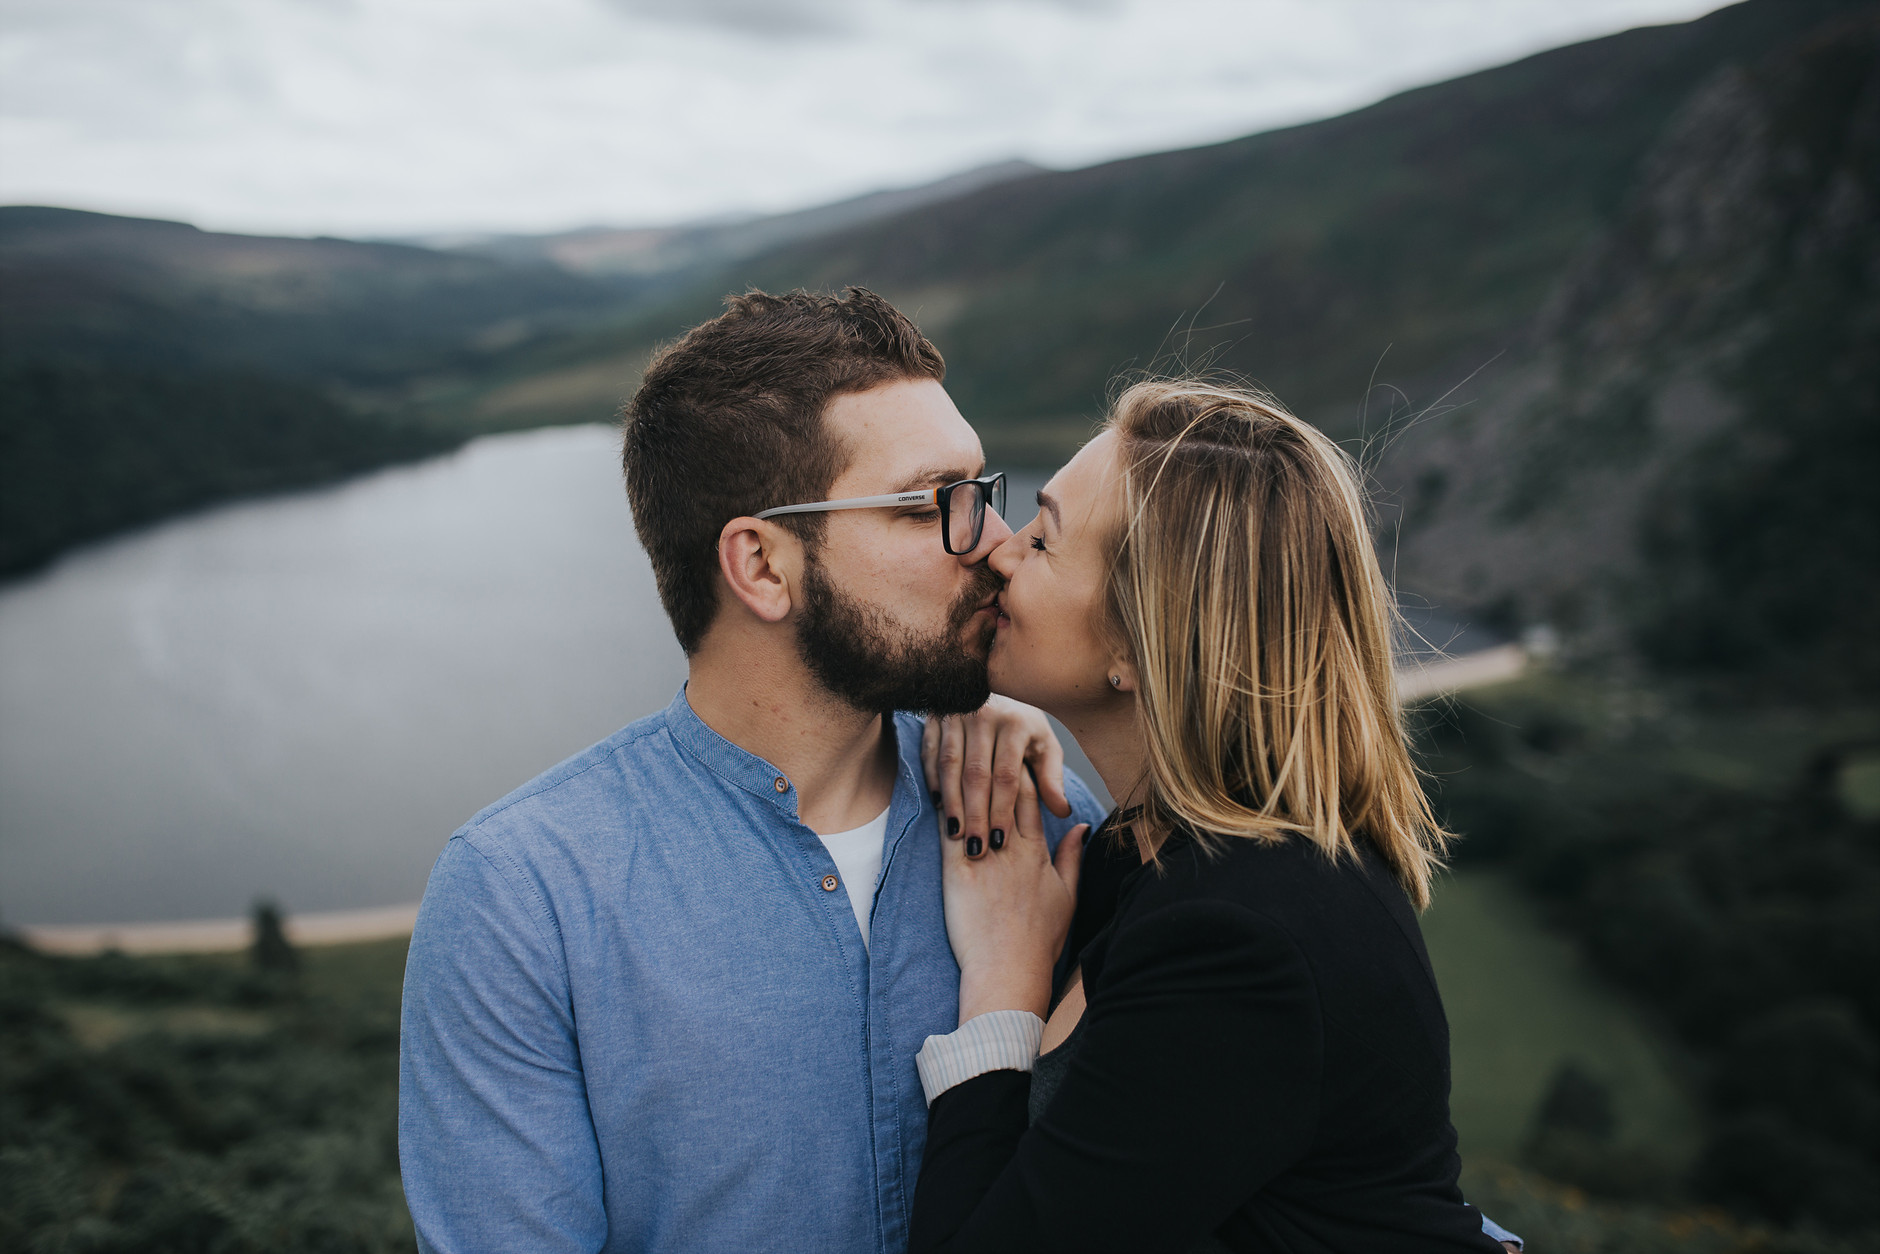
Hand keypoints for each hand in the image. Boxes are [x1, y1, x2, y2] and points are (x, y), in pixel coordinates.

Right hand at [922, 695, 1070, 856]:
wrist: (993, 685)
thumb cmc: (1023, 726)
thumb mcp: (1044, 746)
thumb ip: (1052, 779)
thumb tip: (1063, 812)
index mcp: (1016, 723)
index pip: (1007, 775)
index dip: (1003, 810)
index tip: (1001, 841)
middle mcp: (985, 714)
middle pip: (977, 773)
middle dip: (976, 814)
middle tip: (976, 847)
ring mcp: (957, 713)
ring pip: (951, 765)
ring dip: (952, 802)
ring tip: (955, 834)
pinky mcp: (936, 715)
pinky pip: (930, 752)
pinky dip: (933, 779)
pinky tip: (938, 805)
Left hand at [942, 767, 1087, 1024]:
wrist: (1008, 971)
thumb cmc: (1038, 940)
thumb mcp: (1067, 896)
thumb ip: (1072, 857)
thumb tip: (1081, 826)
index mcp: (1037, 851)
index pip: (1030, 796)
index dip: (1022, 767)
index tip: (1013, 749)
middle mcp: (1011, 848)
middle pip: (1003, 791)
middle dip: (994, 761)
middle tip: (982, 738)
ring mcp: (983, 858)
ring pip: (974, 804)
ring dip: (966, 775)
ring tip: (956, 751)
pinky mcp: (955, 873)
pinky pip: (948, 829)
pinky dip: (943, 806)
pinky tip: (935, 785)